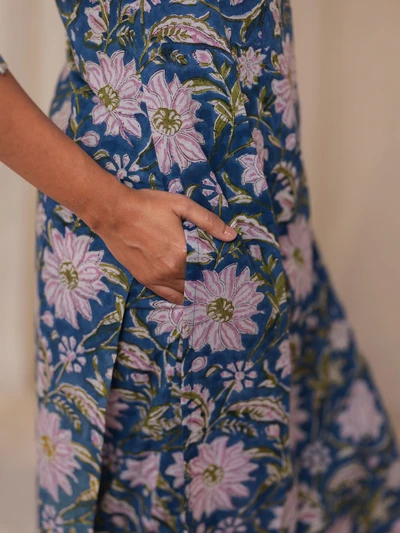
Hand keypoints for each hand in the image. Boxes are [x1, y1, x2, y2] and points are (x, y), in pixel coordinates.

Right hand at [97, 186, 236, 304]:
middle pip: (198, 284)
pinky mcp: (145, 280)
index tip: (231, 275)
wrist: (113, 212)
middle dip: (210, 284)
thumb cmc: (148, 206)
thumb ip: (208, 221)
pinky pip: (167, 296)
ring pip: (184, 293)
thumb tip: (232, 236)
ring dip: (197, 293)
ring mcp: (157, 278)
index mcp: (183, 254)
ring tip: (209, 293)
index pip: (209, 271)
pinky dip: (180, 298)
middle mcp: (171, 271)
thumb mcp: (181, 205)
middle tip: (223, 285)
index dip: (221, 274)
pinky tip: (188, 297)